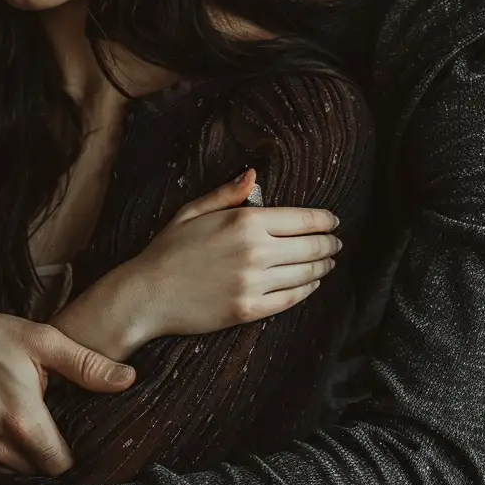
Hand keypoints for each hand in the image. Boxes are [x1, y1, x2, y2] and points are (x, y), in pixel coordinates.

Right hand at [0, 279, 135, 476]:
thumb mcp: (42, 342)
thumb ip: (88, 366)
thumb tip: (129, 379)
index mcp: (23, 423)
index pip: (63, 467)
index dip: (76, 458)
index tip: (80, 442)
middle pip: (40, 473)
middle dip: (52, 458)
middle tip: (59, 434)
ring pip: (15, 474)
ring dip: (26, 460)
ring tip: (33, 432)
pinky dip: (1, 458)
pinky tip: (7, 434)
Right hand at [63, 170, 342, 354]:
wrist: (147, 294)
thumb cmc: (168, 250)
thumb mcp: (193, 211)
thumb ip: (227, 193)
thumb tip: (256, 175)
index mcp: (244, 222)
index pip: (302, 219)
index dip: (325, 221)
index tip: (334, 222)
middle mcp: (255, 252)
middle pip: (311, 247)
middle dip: (329, 244)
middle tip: (336, 243)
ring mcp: (254, 283)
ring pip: (306, 274)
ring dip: (323, 266)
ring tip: (328, 261)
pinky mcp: (250, 309)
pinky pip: (292, 298)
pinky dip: (308, 289)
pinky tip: (312, 282)